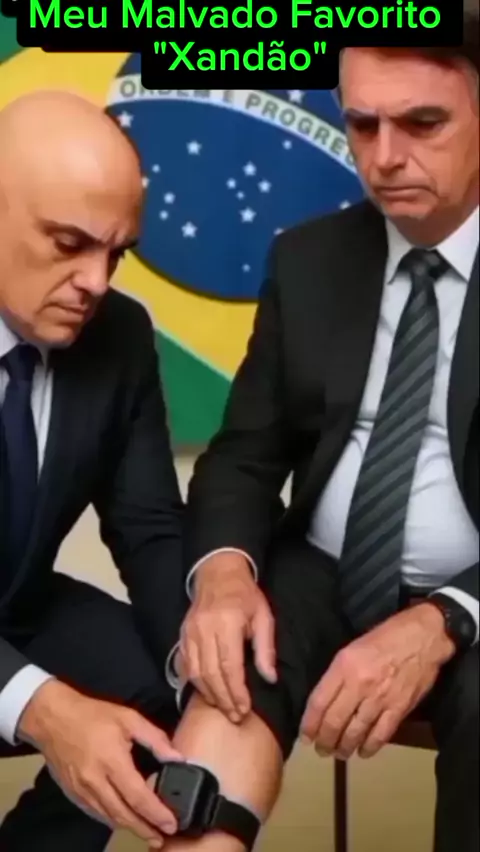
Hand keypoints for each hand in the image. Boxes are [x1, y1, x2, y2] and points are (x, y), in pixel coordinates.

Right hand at [18, 679, 182, 848]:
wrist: (52, 719)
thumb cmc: (92, 715)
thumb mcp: (129, 718)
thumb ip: (155, 739)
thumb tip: (177, 758)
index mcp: (112, 762)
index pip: (138, 796)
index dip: (156, 813)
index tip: (171, 824)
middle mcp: (96, 782)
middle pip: (123, 815)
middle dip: (144, 829)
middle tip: (162, 837)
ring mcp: (82, 791)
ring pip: (109, 818)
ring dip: (129, 828)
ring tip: (148, 833)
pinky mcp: (73, 794)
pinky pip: (96, 813)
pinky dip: (112, 820)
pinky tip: (123, 820)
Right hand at [179, 552, 276, 722]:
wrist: (218, 573)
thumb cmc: (245, 595)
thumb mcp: (263, 616)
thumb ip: (265, 648)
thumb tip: (269, 679)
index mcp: (227, 622)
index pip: (229, 665)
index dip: (236, 691)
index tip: (245, 708)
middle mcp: (204, 629)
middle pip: (210, 673)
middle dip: (223, 699)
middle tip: (236, 716)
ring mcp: (190, 632)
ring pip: (195, 672)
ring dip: (209, 694)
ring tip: (223, 708)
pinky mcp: (182, 635)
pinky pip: (185, 665)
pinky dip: (194, 682)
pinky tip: (206, 693)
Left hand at [299, 602, 454, 759]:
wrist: (423, 636)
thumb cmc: (386, 636)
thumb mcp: (353, 648)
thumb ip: (339, 673)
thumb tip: (326, 699)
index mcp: (344, 666)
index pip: (319, 702)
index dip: (309, 724)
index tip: (305, 736)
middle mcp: (359, 684)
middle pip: (334, 721)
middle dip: (325, 741)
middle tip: (321, 750)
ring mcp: (380, 698)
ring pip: (356, 732)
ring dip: (345, 747)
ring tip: (339, 754)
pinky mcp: (399, 708)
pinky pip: (381, 734)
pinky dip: (370, 747)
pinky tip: (363, 752)